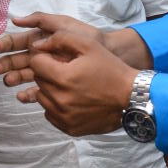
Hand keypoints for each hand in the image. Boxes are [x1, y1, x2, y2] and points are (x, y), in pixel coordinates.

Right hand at [0, 14, 104, 87]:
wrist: (111, 57)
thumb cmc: (89, 38)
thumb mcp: (65, 25)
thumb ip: (42, 19)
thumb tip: (16, 20)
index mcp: (42, 39)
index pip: (20, 42)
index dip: (8, 44)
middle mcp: (43, 55)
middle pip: (19, 59)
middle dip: (6, 63)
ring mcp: (49, 71)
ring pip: (26, 75)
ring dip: (14, 78)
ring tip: (7, 81)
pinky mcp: (56, 86)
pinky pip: (39, 91)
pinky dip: (29, 94)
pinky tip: (21, 96)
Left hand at [15, 32, 136, 135]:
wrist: (131, 98)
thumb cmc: (111, 69)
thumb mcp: (89, 44)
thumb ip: (60, 39)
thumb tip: (37, 45)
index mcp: (63, 78)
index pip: (35, 63)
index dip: (46, 58)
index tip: (58, 59)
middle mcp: (60, 100)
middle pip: (38, 81)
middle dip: (49, 73)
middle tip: (68, 72)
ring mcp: (63, 116)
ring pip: (42, 98)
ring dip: (51, 90)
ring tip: (70, 86)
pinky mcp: (68, 128)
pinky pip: (50, 114)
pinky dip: (57, 106)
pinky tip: (73, 100)